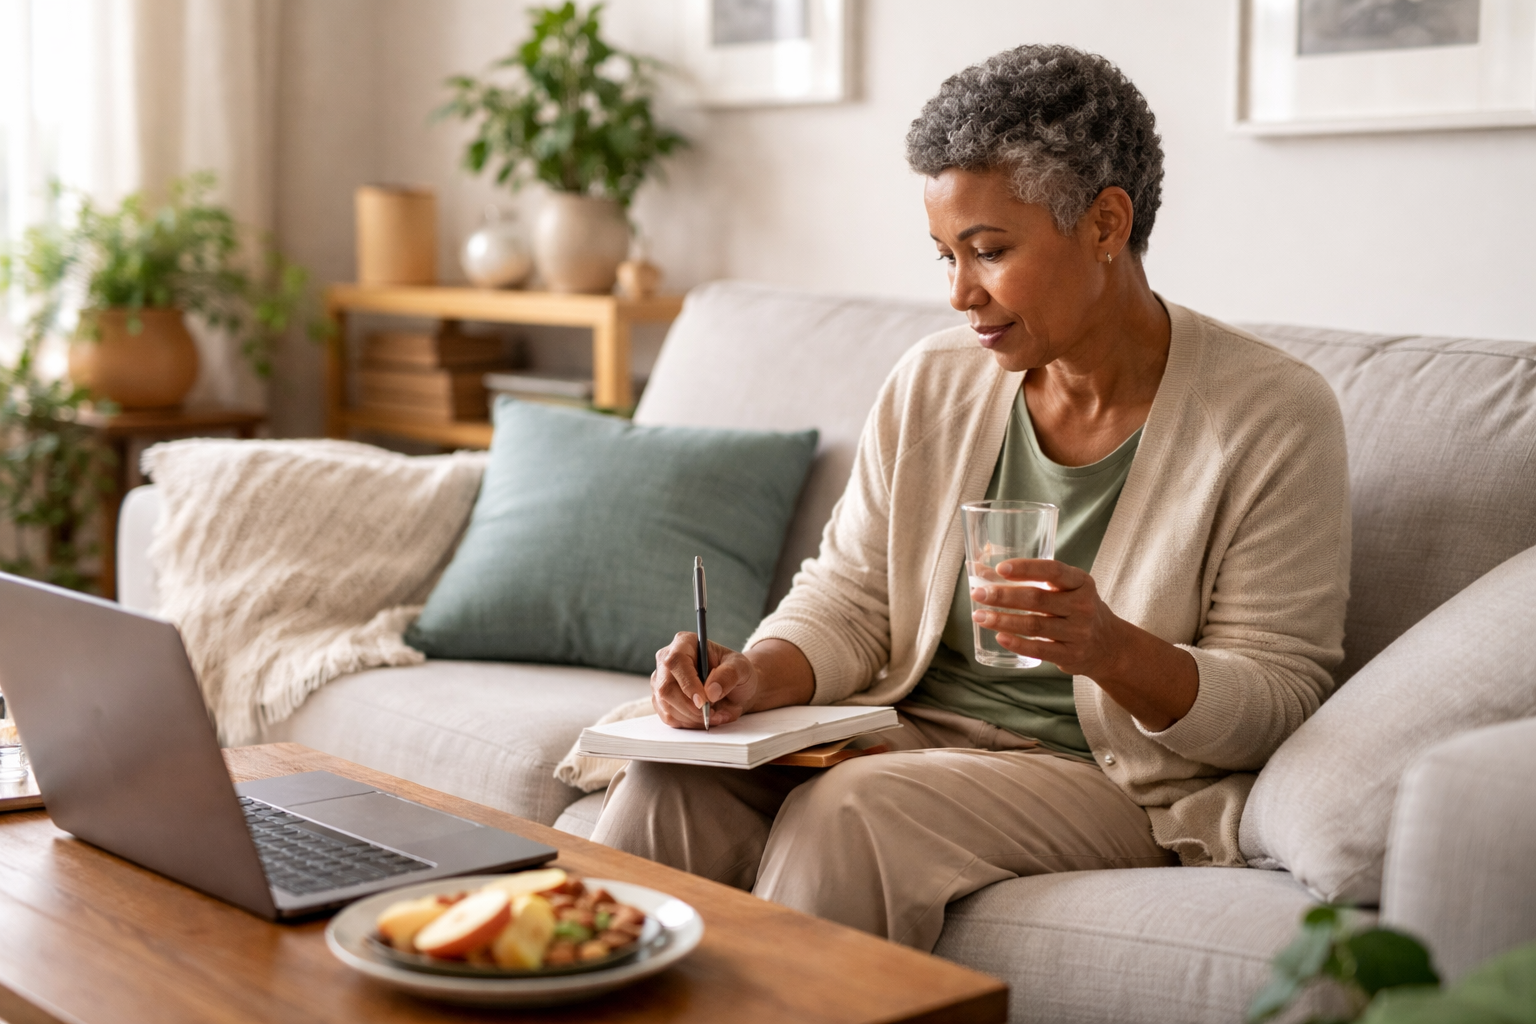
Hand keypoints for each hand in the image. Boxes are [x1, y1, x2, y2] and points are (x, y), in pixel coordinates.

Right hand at [651, 632, 759, 729]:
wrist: (734, 687)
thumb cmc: (736, 672)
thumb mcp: (741, 668)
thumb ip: (729, 675)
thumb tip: (710, 691)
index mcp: (685, 643)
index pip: (676, 661)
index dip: (687, 683)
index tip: (703, 702)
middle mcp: (667, 660)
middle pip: (665, 688)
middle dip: (691, 708)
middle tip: (713, 713)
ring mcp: (661, 681)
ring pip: (666, 706)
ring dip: (693, 718)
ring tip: (717, 715)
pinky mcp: (661, 700)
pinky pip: (669, 717)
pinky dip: (690, 723)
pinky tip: (705, 718)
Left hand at [969, 558, 1198, 729]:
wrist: (1109, 645)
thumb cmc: (1075, 609)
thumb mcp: (1064, 589)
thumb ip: (1029, 579)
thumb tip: (981, 571)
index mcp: (1081, 582)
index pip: (1053, 571)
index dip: (1026, 568)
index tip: (1000, 568)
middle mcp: (1082, 606)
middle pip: (1037, 599)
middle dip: (1003, 596)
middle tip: (978, 594)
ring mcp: (1078, 632)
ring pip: (1035, 625)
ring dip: (1003, 620)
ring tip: (979, 616)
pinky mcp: (1071, 655)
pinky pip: (1040, 650)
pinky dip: (1017, 643)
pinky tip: (998, 636)